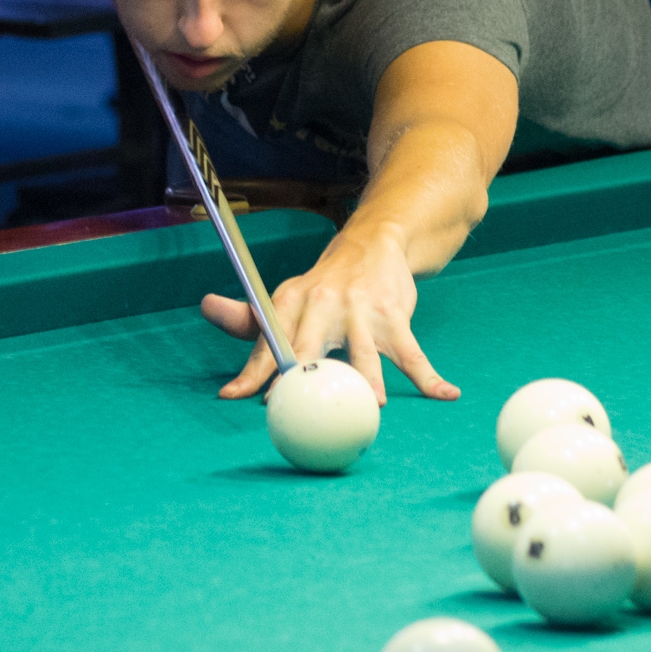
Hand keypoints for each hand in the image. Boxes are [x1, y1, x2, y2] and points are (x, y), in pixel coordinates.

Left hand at [199, 222, 459, 404]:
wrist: (373, 242)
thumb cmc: (323, 287)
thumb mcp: (285, 298)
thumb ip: (247, 317)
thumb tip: (205, 308)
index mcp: (290, 302)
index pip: (268, 342)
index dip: (253, 372)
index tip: (236, 398)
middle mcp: (322, 303)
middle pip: (309, 347)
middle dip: (302, 378)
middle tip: (298, 409)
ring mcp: (361, 310)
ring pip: (364, 353)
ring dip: (370, 382)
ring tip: (374, 409)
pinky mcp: (394, 314)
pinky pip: (411, 352)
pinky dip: (429, 376)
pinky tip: (445, 394)